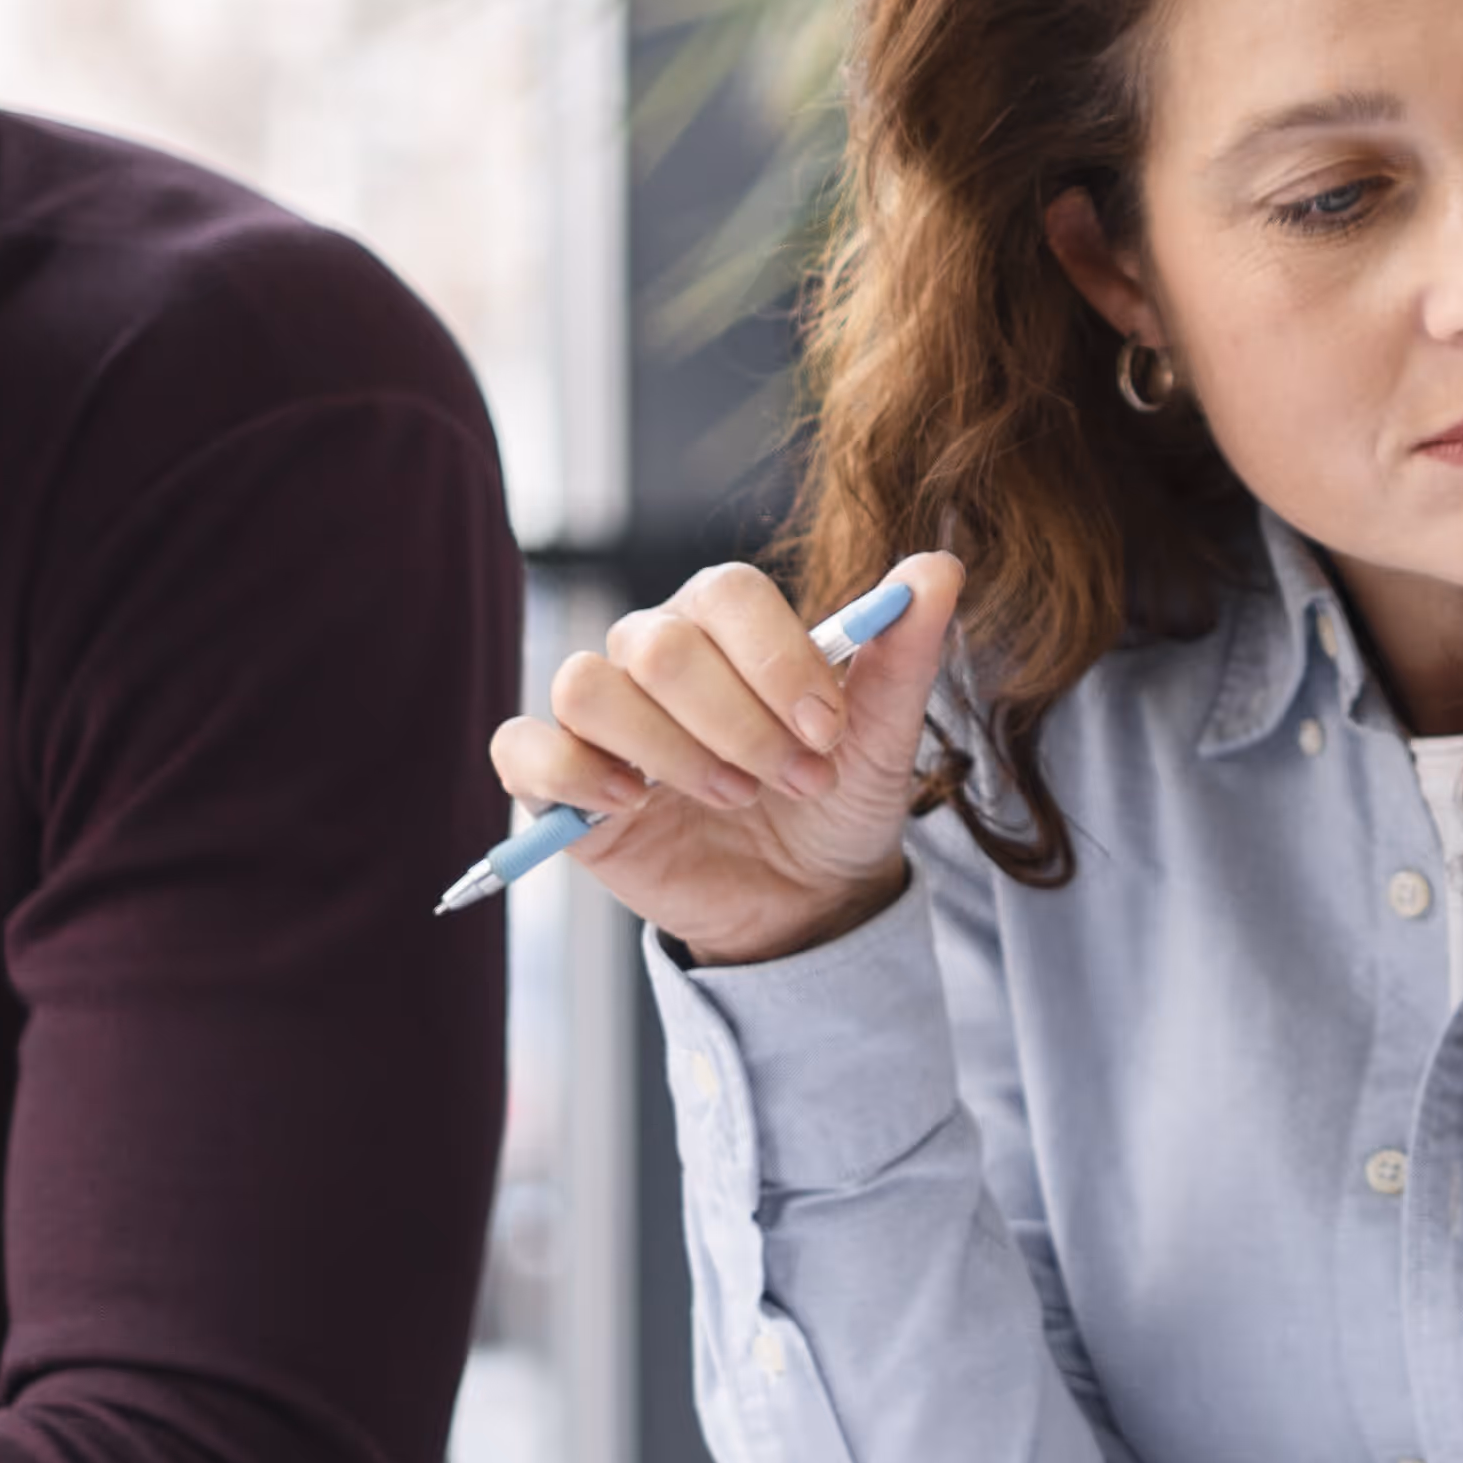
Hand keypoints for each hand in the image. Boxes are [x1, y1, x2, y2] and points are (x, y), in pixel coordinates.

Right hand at [488, 552, 966, 970]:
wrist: (809, 896)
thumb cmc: (839, 797)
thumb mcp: (884, 733)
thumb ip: (906, 648)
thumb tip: (938, 565)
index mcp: (725, 622)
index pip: (726, 592)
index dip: (776, 659)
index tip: (827, 730)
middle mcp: (653, 653)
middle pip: (659, 646)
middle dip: (739, 725)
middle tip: (795, 781)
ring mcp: (602, 717)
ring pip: (589, 687)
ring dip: (671, 752)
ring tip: (733, 798)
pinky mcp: (558, 782)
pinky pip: (524, 747)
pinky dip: (572, 772)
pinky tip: (633, 806)